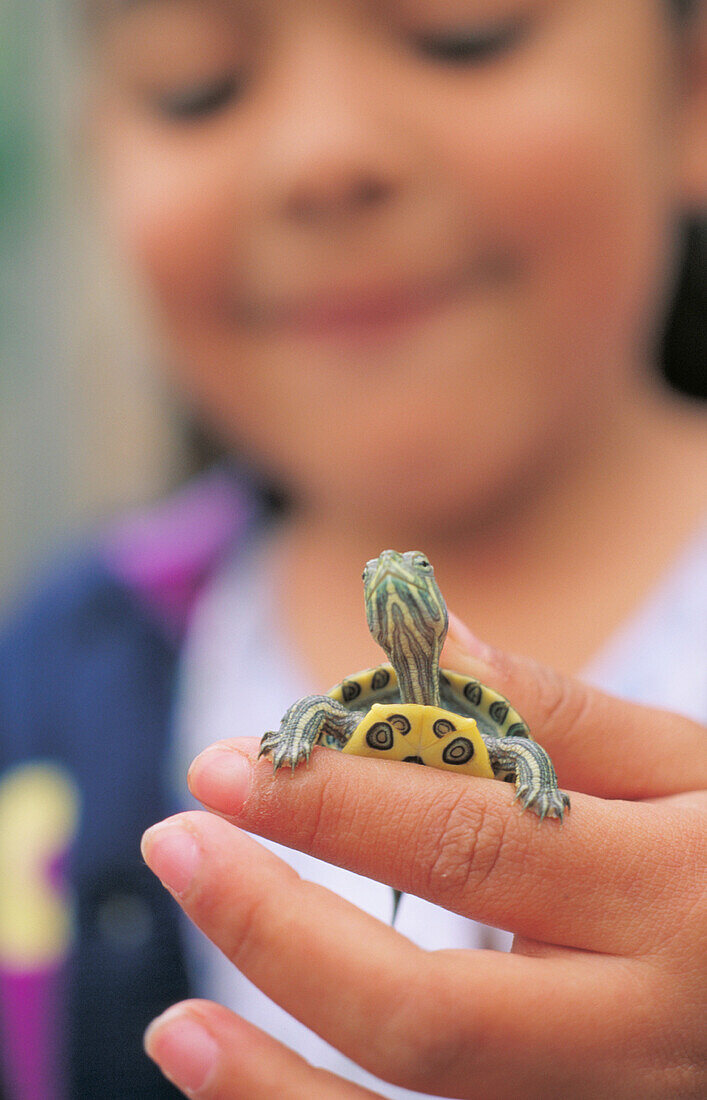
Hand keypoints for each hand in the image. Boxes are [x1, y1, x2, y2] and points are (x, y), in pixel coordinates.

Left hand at [141, 620, 706, 1098]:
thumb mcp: (693, 771)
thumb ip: (564, 718)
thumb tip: (431, 642)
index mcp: (675, 896)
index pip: (476, 849)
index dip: (338, 807)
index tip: (225, 765)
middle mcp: (643, 1032)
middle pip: (430, 1011)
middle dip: (279, 929)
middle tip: (178, 844)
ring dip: (273, 1088)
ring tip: (175, 1025)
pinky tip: (241, 1085)